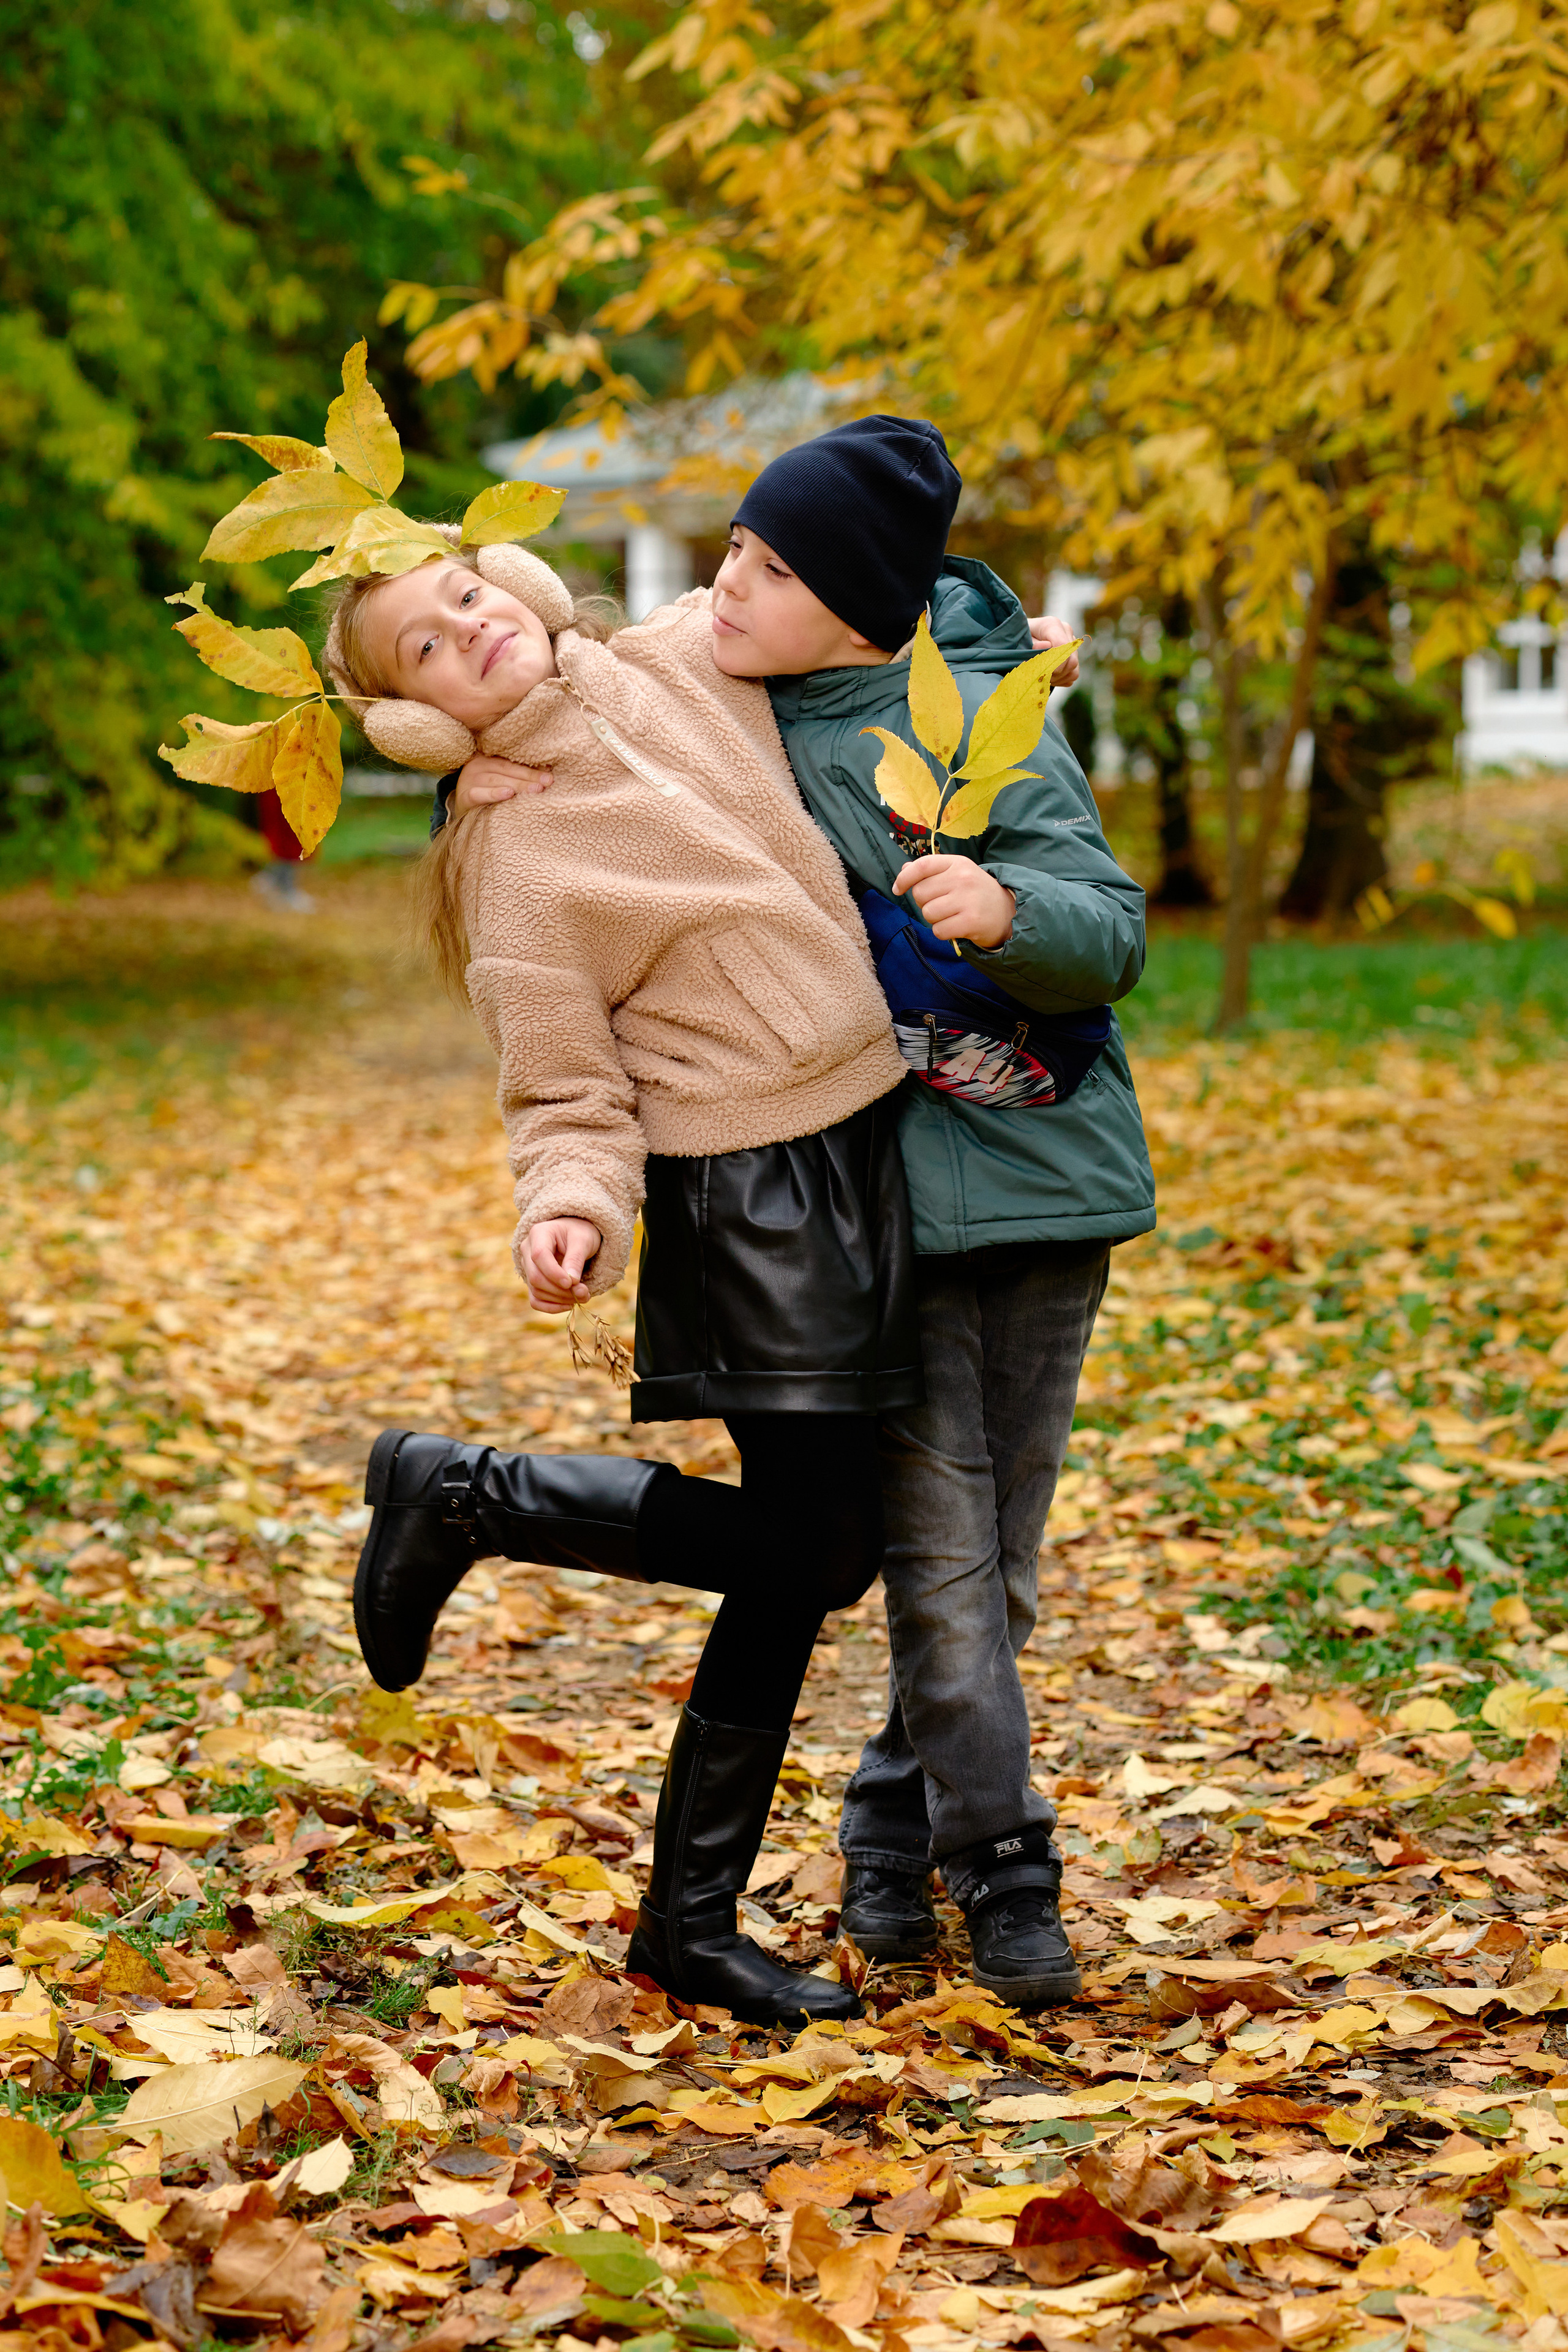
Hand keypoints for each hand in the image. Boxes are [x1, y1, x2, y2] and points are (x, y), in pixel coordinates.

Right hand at [450, 754, 552, 818]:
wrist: (462, 812)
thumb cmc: (486, 795)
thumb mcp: (500, 782)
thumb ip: (517, 776)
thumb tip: (547, 773)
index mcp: (488, 759)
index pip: (512, 762)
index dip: (531, 767)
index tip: (550, 775)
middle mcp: (477, 766)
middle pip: (507, 769)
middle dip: (529, 776)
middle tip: (547, 783)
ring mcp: (469, 780)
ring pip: (496, 780)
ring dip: (517, 785)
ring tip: (535, 789)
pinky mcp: (464, 796)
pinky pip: (479, 794)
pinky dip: (494, 794)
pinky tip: (508, 794)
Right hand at [522, 1217, 600, 1309]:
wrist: (576, 1236)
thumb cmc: (579, 1233)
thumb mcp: (583, 1241)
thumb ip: (576, 1259)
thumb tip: (571, 1282)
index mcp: (538, 1233)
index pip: (539, 1255)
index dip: (554, 1272)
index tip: (572, 1283)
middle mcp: (527, 1250)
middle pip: (535, 1276)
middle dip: (560, 1289)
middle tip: (584, 1293)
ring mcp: (527, 1266)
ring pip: (536, 1290)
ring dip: (560, 1299)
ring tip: (582, 1296)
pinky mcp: (532, 1281)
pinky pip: (535, 1300)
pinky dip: (551, 1307)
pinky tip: (569, 1305)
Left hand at [892, 854, 1014, 948]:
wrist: (1007, 913)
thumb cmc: (976, 892)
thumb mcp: (958, 873)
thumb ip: (931, 871)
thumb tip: (904, 868)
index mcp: (958, 863)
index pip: (922, 866)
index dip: (904, 878)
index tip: (898, 889)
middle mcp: (962, 878)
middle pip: (920, 893)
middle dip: (924, 903)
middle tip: (942, 904)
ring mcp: (967, 900)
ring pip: (928, 913)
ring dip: (934, 919)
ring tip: (951, 915)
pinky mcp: (970, 921)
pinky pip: (938, 930)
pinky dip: (943, 932)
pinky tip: (956, 926)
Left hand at [1026, 614, 1080, 690]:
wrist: (1020, 640)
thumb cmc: (1018, 641)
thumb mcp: (1020, 642)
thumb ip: (1032, 644)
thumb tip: (1046, 645)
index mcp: (1053, 624)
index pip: (1062, 646)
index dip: (1053, 663)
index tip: (1041, 671)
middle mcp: (1066, 632)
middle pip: (1070, 660)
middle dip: (1055, 673)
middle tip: (1039, 677)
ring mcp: (1071, 644)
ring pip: (1073, 668)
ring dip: (1057, 678)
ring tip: (1042, 678)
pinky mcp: (1073, 655)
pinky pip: (1074, 674)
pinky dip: (1061, 680)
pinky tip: (1049, 678)